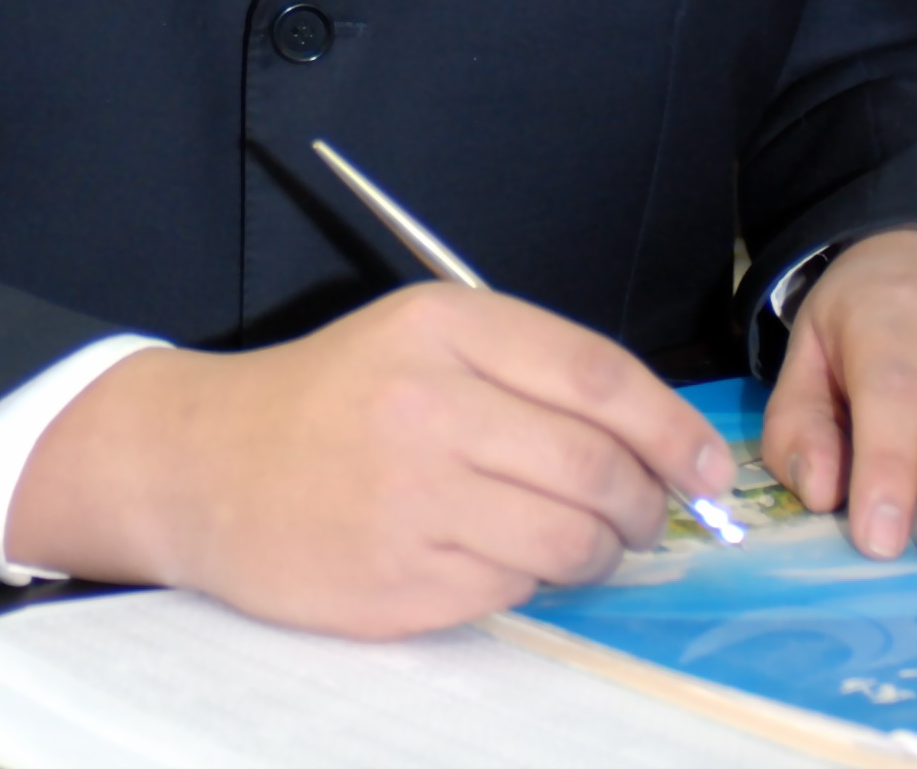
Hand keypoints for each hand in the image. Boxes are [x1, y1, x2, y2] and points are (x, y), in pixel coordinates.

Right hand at [3, 283, 735, 635]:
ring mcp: (412, 495)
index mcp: (444, 326)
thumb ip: (531, 372)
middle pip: (596, 465)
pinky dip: (529, 581)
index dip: (671, 428)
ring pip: (567, 539)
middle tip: (649, 513)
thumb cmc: (335, 398)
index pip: (598, 377)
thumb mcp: (425, 339)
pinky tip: (499, 557)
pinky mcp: (400, 578)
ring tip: (581, 541)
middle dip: (645, 500)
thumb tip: (657, 439)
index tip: (708, 467)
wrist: (208, 464)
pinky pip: (512, 589)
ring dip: (599, 551)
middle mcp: (430, 403)